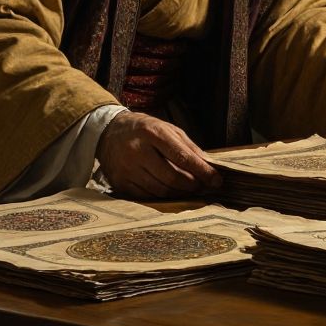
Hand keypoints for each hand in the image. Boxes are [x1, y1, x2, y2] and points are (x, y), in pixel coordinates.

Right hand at [95, 111, 221, 198]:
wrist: (108, 132)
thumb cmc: (144, 129)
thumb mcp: (167, 129)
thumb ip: (188, 147)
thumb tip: (209, 167)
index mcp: (152, 132)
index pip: (182, 156)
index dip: (202, 171)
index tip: (216, 180)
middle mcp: (137, 150)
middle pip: (172, 177)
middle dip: (192, 185)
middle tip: (202, 186)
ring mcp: (126, 168)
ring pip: (160, 190)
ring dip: (180, 193)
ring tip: (189, 190)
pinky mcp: (120, 182)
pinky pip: (147, 197)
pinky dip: (163, 197)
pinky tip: (170, 192)